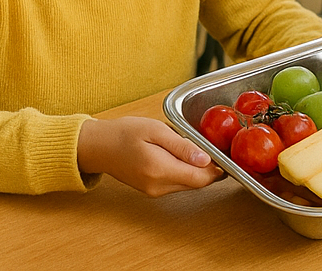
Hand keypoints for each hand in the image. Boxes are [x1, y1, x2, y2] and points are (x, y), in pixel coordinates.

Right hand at [77, 116, 223, 196]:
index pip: (200, 178)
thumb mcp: (155, 130)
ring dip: (195, 169)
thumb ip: (182, 146)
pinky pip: (176, 184)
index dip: (216, 168)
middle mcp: (158, 186)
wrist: (99, 146)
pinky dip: (183, 172)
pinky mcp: (152, 191)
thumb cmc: (124, 133)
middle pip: (196, 183)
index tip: (222, 153)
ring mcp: (155, 191)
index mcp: (160, 170)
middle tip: (207, 145)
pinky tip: (177, 156)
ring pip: (188, 185)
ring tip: (188, 147)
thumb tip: (206, 159)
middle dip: (207, 168)